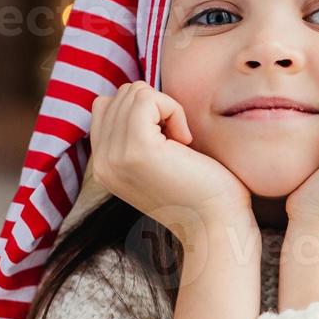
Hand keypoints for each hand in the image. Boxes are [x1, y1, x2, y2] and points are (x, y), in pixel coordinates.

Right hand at [88, 81, 253, 244]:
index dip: (144, 112)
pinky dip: (173, 109)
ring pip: (134, 92)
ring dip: (166, 109)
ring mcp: (115, 156)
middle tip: (178, 144)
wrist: (216, 225)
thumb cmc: (202, 190)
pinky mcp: (137, 148)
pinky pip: (147, 98)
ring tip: (181, 145)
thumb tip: (138, 93)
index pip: (105, 106)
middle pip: (120, 95)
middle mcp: (101, 162)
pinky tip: (185, 140)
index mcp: (103, 165)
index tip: (167, 142)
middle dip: (156, 108)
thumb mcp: (158, 160)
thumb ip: (137, 133)